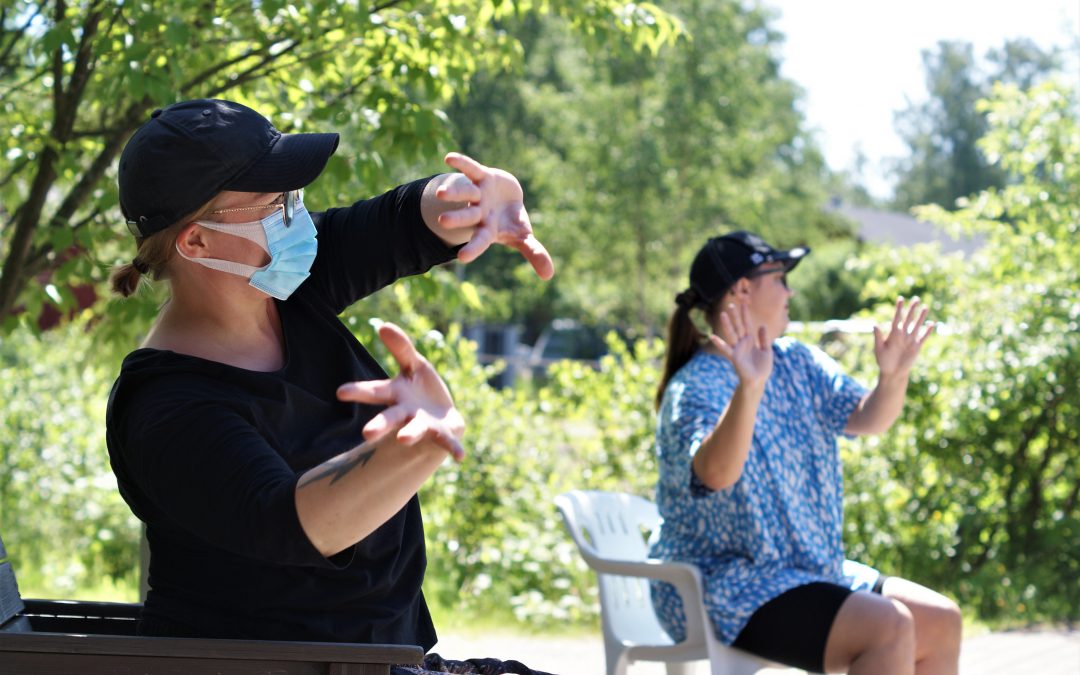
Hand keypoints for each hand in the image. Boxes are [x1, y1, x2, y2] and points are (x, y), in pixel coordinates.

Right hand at [336, 322, 464, 460]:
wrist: (442, 416)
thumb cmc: (421, 388)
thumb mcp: (414, 365)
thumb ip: (401, 348)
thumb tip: (382, 325)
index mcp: (395, 395)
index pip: (375, 391)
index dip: (358, 391)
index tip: (340, 392)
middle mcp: (405, 413)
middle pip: (390, 418)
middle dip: (379, 426)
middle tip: (367, 434)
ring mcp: (422, 425)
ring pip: (415, 430)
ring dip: (410, 434)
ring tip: (405, 439)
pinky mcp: (441, 433)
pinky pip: (446, 441)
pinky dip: (453, 448)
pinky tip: (461, 456)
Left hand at [433, 152, 553, 279]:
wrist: (504, 199)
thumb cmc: (511, 222)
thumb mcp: (523, 238)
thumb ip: (534, 254)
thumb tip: (549, 276)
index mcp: (488, 229)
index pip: (480, 241)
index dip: (473, 249)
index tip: (462, 257)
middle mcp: (480, 213)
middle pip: (468, 216)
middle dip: (458, 218)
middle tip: (442, 221)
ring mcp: (479, 194)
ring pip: (466, 193)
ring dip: (455, 192)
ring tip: (441, 194)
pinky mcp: (482, 177)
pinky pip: (471, 169)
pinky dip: (461, 163)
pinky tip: (448, 157)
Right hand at [709, 302, 772, 387]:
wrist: (758, 381)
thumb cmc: (763, 367)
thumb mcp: (767, 351)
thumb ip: (763, 339)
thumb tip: (761, 325)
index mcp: (750, 340)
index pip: (747, 324)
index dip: (746, 315)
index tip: (744, 303)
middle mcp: (743, 342)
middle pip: (738, 326)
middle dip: (735, 316)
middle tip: (731, 305)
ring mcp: (738, 349)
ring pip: (732, 334)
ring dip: (727, 324)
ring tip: (722, 314)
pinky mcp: (734, 357)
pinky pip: (726, 349)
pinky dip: (719, 343)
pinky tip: (712, 337)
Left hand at [874, 297, 933, 378]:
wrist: (892, 372)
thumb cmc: (883, 361)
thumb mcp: (879, 349)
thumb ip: (878, 337)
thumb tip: (874, 325)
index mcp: (893, 334)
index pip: (897, 318)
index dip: (899, 309)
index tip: (900, 299)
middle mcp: (902, 335)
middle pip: (908, 319)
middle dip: (912, 309)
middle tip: (916, 298)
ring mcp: (910, 340)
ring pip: (917, 326)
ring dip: (921, 317)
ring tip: (925, 307)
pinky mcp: (917, 346)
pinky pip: (923, 337)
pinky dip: (927, 331)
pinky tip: (932, 323)